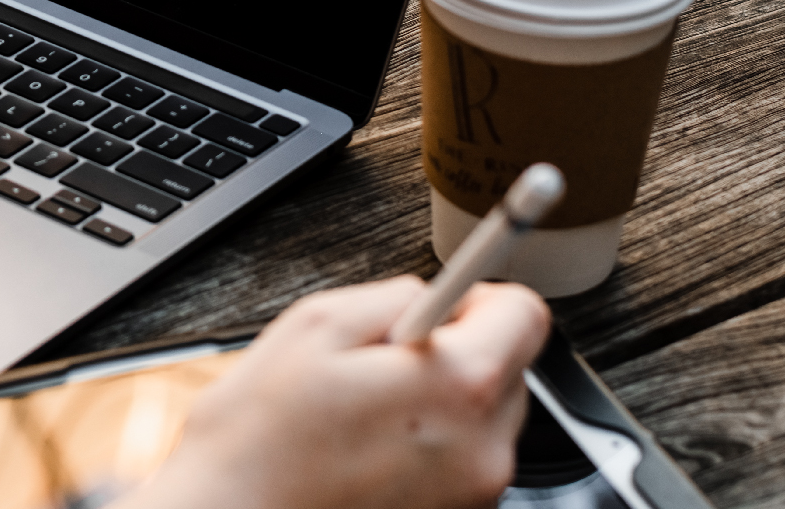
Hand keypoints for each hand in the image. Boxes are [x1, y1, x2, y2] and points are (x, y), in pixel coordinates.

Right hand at [117, 277, 549, 508]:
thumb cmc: (259, 440)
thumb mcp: (315, 324)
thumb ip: (392, 296)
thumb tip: (431, 297)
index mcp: (457, 386)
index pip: (524, 312)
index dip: (478, 295)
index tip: (445, 303)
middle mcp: (484, 447)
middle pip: (507, 367)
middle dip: (452, 352)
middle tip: (379, 362)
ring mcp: (474, 493)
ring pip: (483, 415)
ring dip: (439, 401)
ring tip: (364, 412)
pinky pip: (462, 460)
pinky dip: (427, 445)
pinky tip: (367, 449)